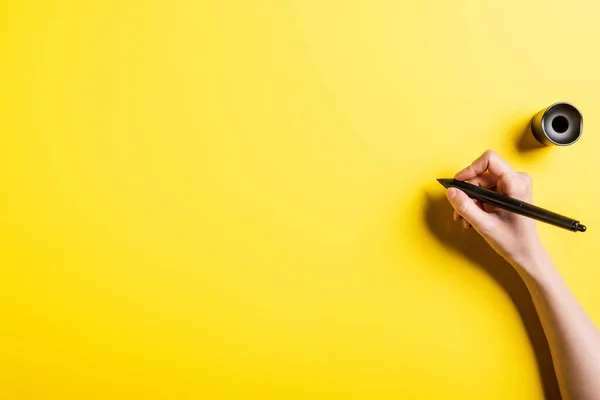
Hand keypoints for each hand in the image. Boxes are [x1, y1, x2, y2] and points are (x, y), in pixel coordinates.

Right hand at [445, 150, 544, 270]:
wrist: (526, 254)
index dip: (470, 169)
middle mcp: (516, 180)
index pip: (490, 160)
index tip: (458, 182)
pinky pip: (485, 190)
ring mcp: (512, 186)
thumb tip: (451, 191)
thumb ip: (466, 207)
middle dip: (468, 192)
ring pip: (481, 184)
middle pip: (482, 174)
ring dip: (470, 200)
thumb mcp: (485, 225)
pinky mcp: (508, 192)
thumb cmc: (513, 241)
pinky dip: (476, 203)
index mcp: (516, 183)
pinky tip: (471, 217)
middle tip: (460, 209)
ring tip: (465, 218)